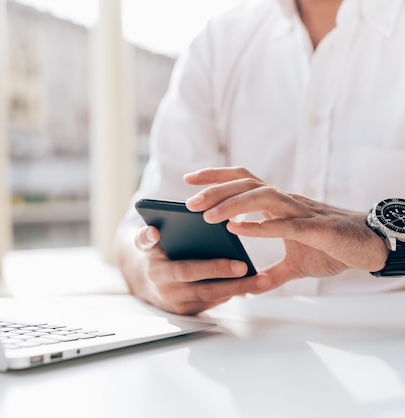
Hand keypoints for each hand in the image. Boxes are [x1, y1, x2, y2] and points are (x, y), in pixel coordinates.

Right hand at [116, 224, 270, 314]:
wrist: (146, 282)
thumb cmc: (154, 256)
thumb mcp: (143, 245)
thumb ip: (146, 238)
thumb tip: (153, 232)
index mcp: (157, 270)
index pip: (176, 267)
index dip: (190, 260)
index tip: (209, 259)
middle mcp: (167, 290)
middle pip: (199, 285)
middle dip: (222, 274)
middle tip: (244, 266)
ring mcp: (179, 304)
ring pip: (212, 296)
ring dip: (237, 289)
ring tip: (262, 280)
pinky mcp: (190, 312)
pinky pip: (214, 302)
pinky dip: (232, 292)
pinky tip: (251, 284)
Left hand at [183, 166, 388, 289]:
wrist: (372, 247)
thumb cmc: (334, 247)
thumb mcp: (296, 264)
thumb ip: (272, 273)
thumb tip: (252, 288)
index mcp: (279, 206)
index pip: (243, 181)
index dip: (216, 176)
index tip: (188, 179)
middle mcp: (287, 203)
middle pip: (247, 184)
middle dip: (215, 190)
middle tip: (188, 202)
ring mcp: (302, 212)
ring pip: (263, 196)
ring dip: (233, 204)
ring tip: (207, 216)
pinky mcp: (317, 229)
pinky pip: (286, 224)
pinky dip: (261, 226)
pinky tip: (238, 229)